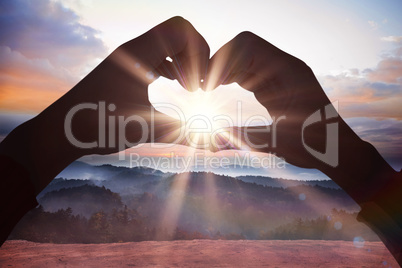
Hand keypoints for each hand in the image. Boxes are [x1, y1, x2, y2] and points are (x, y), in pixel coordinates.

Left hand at [0, 17, 209, 192]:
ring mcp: (129, 57)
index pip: (181, 30)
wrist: (62, 129)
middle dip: (196, 56)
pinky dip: (172, 65)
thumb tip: (215, 145)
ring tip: (190, 88)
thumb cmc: (98, 126)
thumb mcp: (146, 130)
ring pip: (168, 44)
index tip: (201, 83)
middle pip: (178, 33)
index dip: (200, 52)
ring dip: (184, 61)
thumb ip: (184, 133)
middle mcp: (134, 49)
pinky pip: (157, 55)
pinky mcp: (127, 67)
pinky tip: (177, 84)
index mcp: (138, 54)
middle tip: (199, 86)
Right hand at [206, 32, 394, 202]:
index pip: (247, 46)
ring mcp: (279, 74)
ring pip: (244, 57)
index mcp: (288, 71)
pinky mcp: (274, 85)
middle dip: (220, 63)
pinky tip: (221, 89)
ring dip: (224, 69)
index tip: (209, 84)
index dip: (223, 60)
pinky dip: (232, 77)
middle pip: (242, 47)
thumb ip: (246, 138)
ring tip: (208, 89)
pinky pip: (248, 71)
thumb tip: (213, 141)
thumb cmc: (316, 145)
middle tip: (204, 86)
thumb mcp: (279, 142)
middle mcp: (283, 67)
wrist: (336, 149)